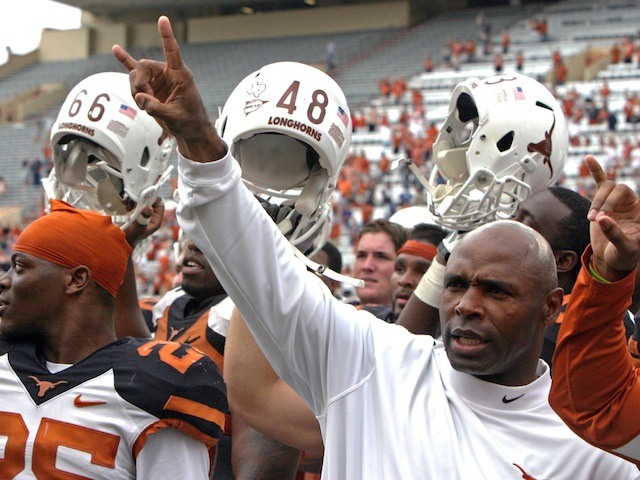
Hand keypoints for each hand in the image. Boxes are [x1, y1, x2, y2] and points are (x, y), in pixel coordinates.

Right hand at [112, 15, 225, 162]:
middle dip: (139, 84)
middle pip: (143, 66)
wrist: (190, 131)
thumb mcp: (174, 117)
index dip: (167, 36)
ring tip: (146, 105)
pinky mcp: (151, 87)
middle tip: (145, 101)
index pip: (172, 51)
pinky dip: (125, 62)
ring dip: (136, 90)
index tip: (163, 19)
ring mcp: (158, 80)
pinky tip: (116, 50)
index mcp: (181, 75)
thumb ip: (156, 108)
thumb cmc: (189, 122)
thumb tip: (140, 98)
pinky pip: (135, 72)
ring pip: (135, 75)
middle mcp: (168, 74)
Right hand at [123, 197, 164, 247]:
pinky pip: (135, 202)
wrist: (120, 242)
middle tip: (134, 198)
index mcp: (156, 220)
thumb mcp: (137, 228)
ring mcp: (143, 214)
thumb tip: (149, 208)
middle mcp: (151, 216)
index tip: (144, 195)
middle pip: (151, 200)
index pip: (160, 204)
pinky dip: (130, 201)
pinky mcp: (136, 213)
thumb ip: (143, 218)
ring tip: (128, 203)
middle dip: (142, 197)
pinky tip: (126, 205)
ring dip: (135, 199)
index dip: (153, 198)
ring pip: (142, 200)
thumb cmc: (130, 238)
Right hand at [586, 155, 639, 279]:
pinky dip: (595, 170)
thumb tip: (601, 219)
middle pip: (617, 189)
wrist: (613, 258)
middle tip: (595, 219)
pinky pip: (600, 181)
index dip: (612, 203)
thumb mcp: (624, 248)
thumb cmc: (624, 255)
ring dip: (596, 201)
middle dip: (604, 202)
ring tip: (590, 218)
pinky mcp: (603, 202)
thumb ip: (615, 234)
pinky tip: (588, 158)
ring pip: (606, 188)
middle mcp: (631, 202)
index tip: (601, 218)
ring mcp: (617, 201)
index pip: (629, 195)